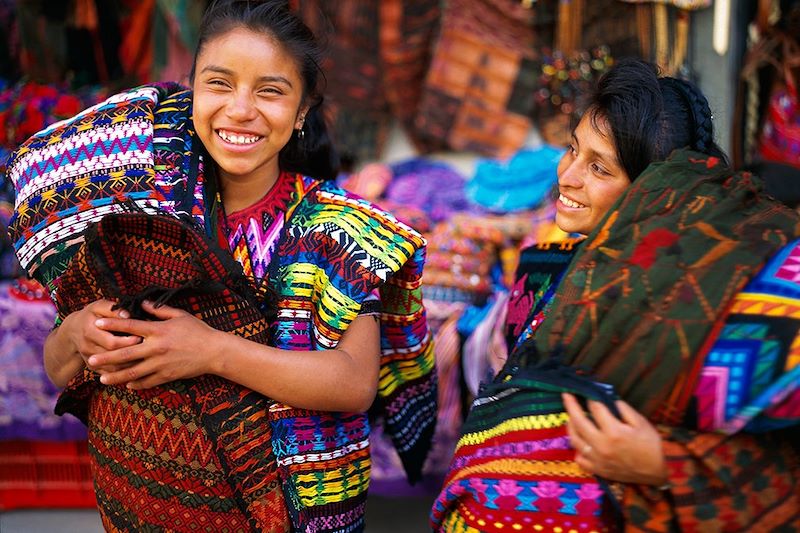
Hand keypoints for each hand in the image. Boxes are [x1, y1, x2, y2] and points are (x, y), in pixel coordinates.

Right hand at [62, 300, 141, 373]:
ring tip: (145, 359)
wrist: (73, 330)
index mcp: (89, 331)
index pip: (111, 341)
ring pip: (113, 368)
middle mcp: (87, 347)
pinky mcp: (93, 367)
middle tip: (146, 349)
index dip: (127, 341)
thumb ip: (113, 309)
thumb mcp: (99, 307)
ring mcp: (89, 359)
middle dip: (131, 353)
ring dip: (130, 365)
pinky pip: (110, 374)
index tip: (141, 337)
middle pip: (113, 356)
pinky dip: (124, 372)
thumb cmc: (91, 315)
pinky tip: (137, 368)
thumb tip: (128, 314)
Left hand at [87, 301, 217, 388]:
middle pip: (126, 353)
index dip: (113, 324)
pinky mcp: (167, 375)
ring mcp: (161, 363)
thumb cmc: (198, 331)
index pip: (130, 326)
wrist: (215, 352)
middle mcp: (156, 348)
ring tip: (102, 379)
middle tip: (91, 360)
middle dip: (106, 357)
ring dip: (116, 375)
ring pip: (133, 371)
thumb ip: (160, 310)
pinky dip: (136, 383)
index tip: (97, 323)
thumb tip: (144, 303)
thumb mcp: (180, 315)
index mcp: (158, 330)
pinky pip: (148, 381)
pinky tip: (127, 384)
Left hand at [563, 392, 667, 485]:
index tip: (588, 393)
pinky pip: (579, 459)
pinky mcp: (597, 470)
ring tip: (571, 417)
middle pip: (578, 422)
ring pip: (574, 440)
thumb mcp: (641, 422)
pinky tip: (580, 441)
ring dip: (570, 426)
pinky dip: (577, 449)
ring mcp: (597, 459)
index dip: (591, 398)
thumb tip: (608, 399)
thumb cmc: (650, 446)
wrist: (656, 473)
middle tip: (566, 395)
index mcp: (614, 431)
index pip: (595, 409)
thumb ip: (623, 409)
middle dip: (571, 405)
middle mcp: (601, 445)